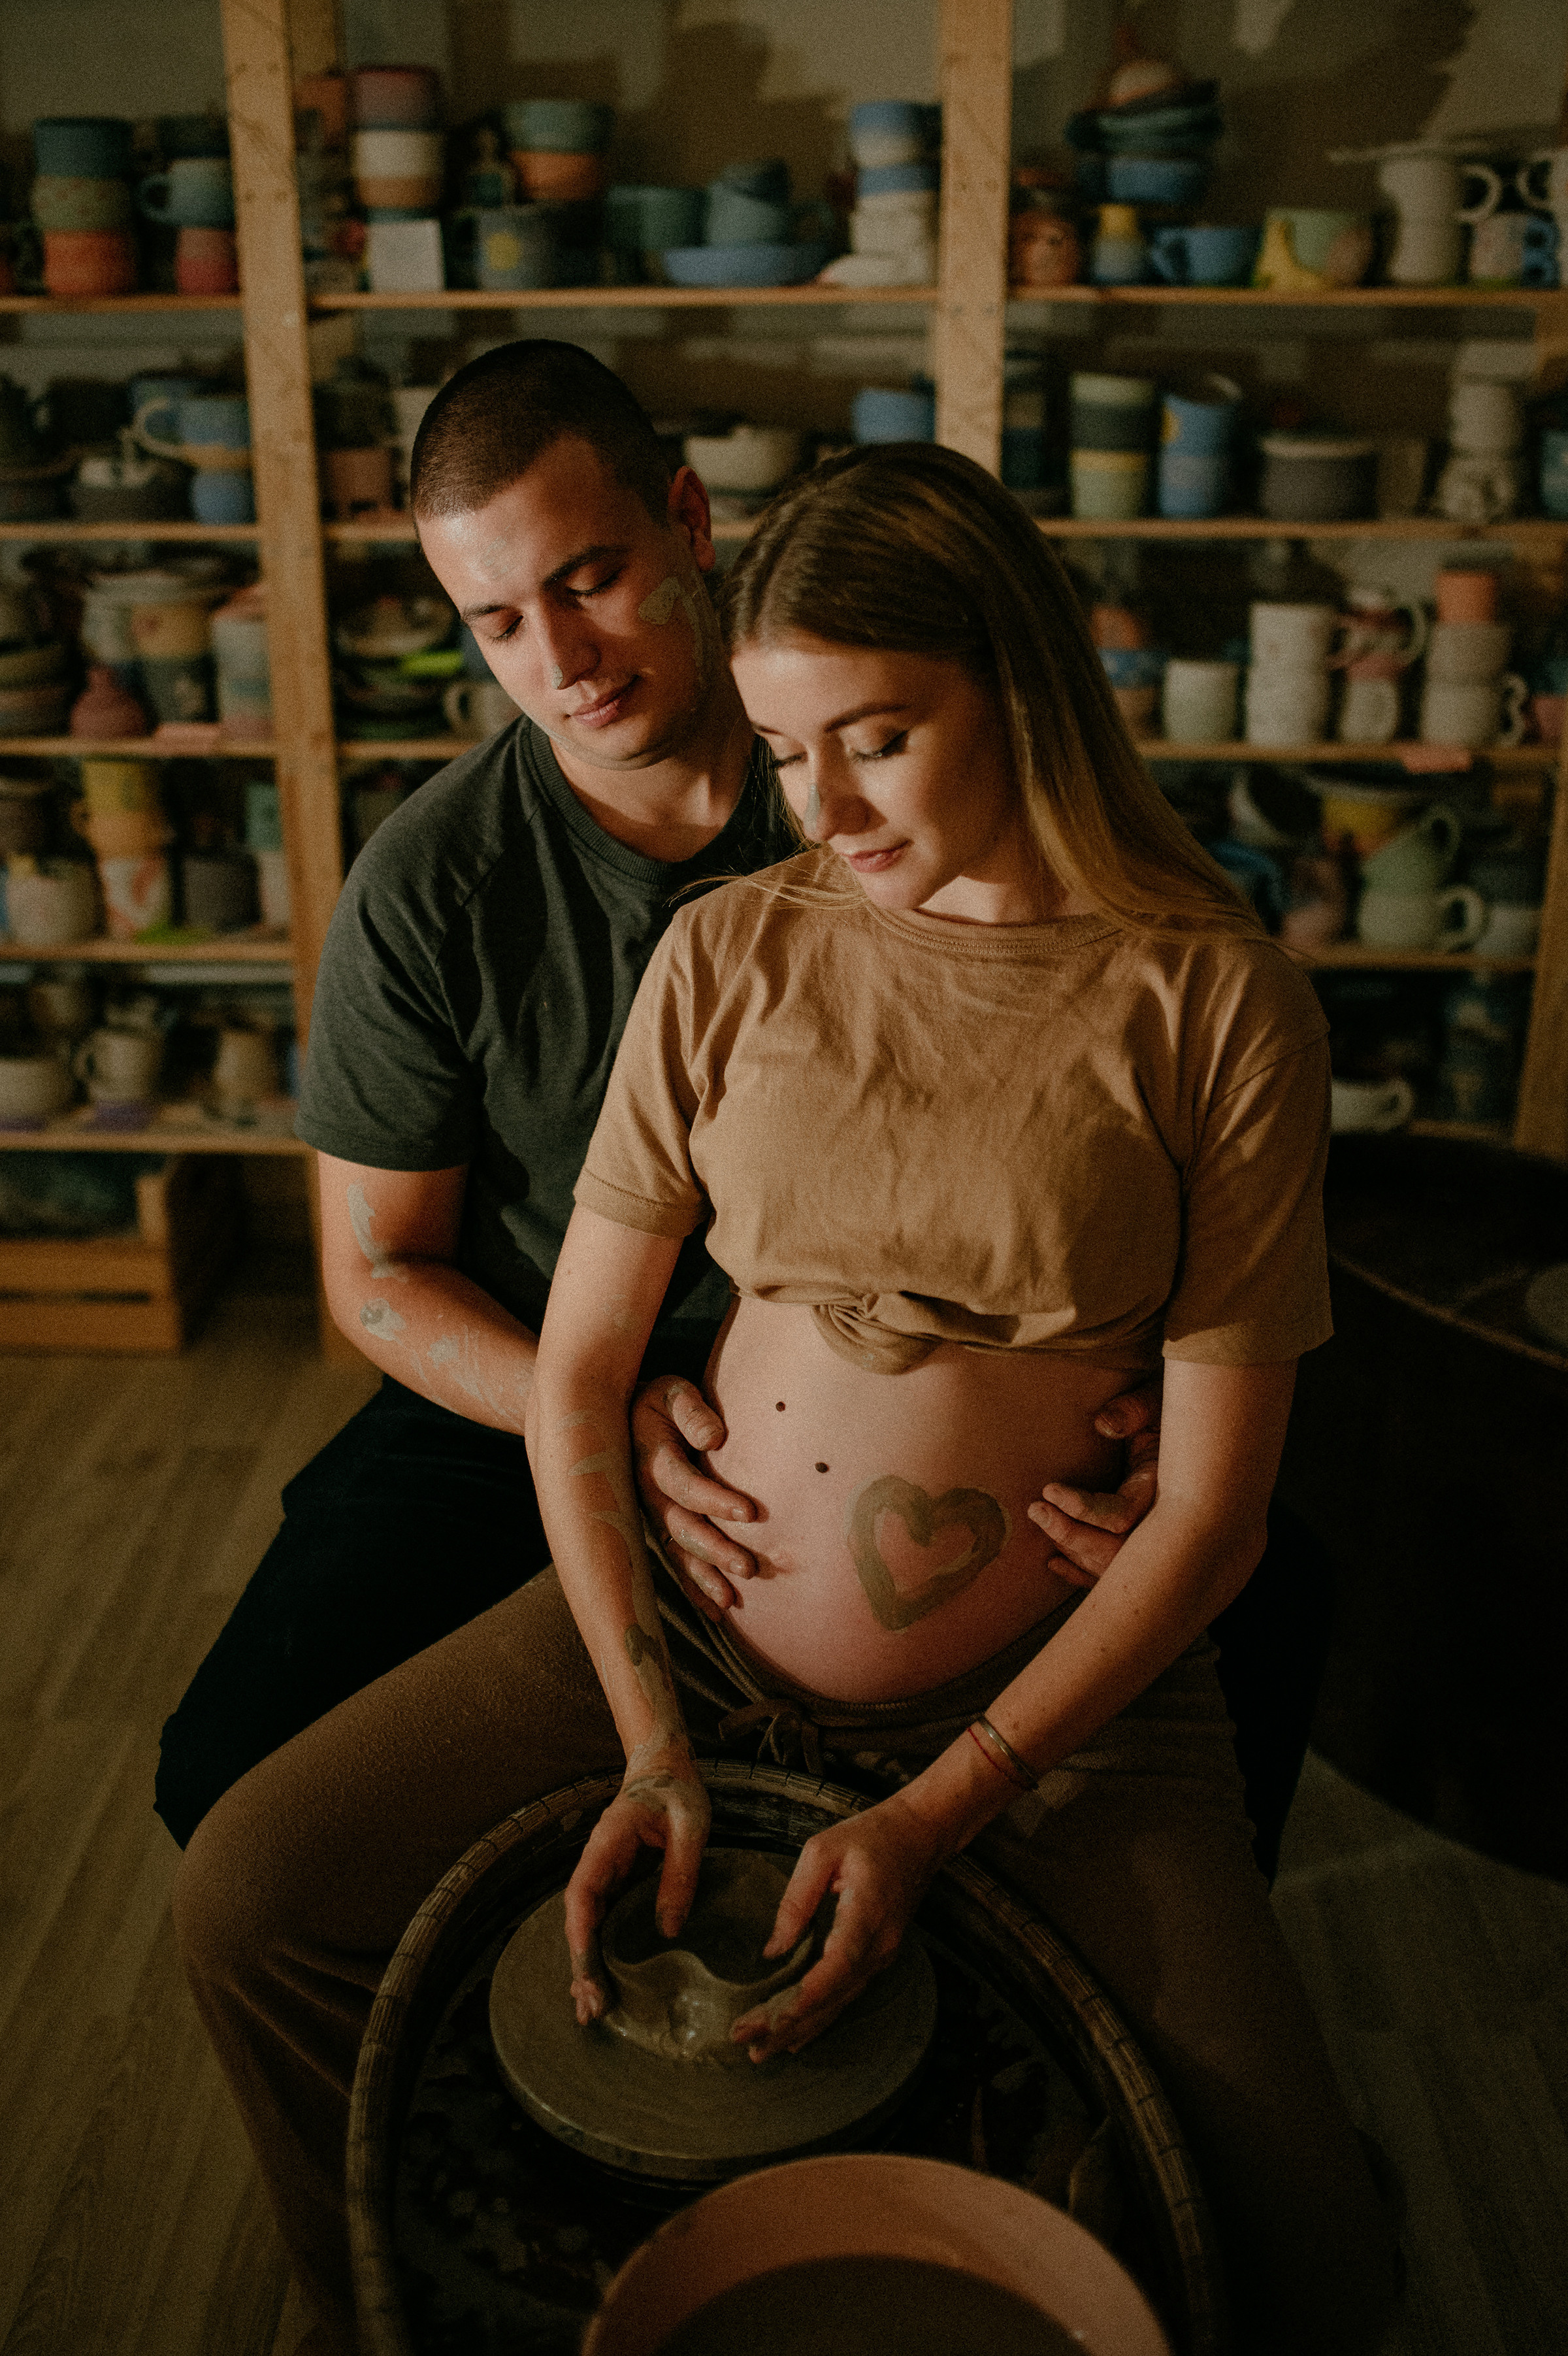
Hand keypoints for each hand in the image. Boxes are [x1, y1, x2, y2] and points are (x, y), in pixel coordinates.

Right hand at [562, 1756, 711, 2024]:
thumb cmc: (679, 1790)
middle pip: (580, 1920)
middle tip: (593, 2009)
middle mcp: (597, 1862)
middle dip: (582, 1965)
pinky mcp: (616, 1883)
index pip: (583, 1894)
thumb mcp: (691, 1825)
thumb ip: (681, 1872)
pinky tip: (603, 1983)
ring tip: (591, 2012)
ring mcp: (604, 1874)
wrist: (665, 1767)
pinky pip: (603, 1922)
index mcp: (607, 1843)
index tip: (588, 1971)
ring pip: (587, 1926)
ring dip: (586, 1966)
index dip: (582, 1936)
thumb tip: (669, 1929)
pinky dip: (599, 1953)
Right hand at [632, 1373, 758, 1617]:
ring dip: (704, 1577)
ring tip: (731, 1600)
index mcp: (652, 1459)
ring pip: (677, 1552)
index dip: (715, 1500)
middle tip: (748, 1568)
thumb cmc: (659, 1401)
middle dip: (715, 1550)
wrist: (623, 1414)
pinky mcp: (659, 1527)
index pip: (684, 1484)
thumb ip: (692, 1411)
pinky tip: (715, 1611)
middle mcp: (648, 1494)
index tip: (750, 1513)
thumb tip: (715, 1439)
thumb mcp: (672, 1392)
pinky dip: (694, 1587)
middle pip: (680, 1528)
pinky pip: (675, 1561)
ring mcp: (652, 1515)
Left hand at [729, 1793, 942, 2061]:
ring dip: (800, 2031)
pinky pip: (846, 1995)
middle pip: (832, 1997)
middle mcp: (879, 1945)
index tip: (773, 2018)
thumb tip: (774, 1950)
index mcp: (867, 1914)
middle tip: (746, 2043)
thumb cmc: (869, 1837)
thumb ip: (796, 1900)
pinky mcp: (877, 1957)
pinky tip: (796, 2038)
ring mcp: (882, 1955)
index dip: (807, 1997)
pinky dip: (819, 2019)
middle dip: (788, 2024)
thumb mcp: (822, 1850)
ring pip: (838, 2004)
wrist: (919, 1837)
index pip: (838, 1966)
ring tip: (761, 2053)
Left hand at [1028, 1376, 1161, 1587]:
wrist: (1195, 1425)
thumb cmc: (1171, 1410)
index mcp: (1166, 1490)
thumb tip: (1103, 1424)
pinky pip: (1112, 1572)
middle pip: (1116, 1553)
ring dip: (1073, 1550)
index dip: (1082, 1508)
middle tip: (1037, 1511)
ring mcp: (1154, 1536)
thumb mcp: (1158, 1400)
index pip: (1121, 1517)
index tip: (1049, 1489)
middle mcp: (1162, 1521)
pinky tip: (1055, 1562)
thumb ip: (1134, 1409)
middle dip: (1072, 1537)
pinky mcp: (1141, 1541)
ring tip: (1043, 1521)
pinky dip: (1081, 1572)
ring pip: (1112, 1567)